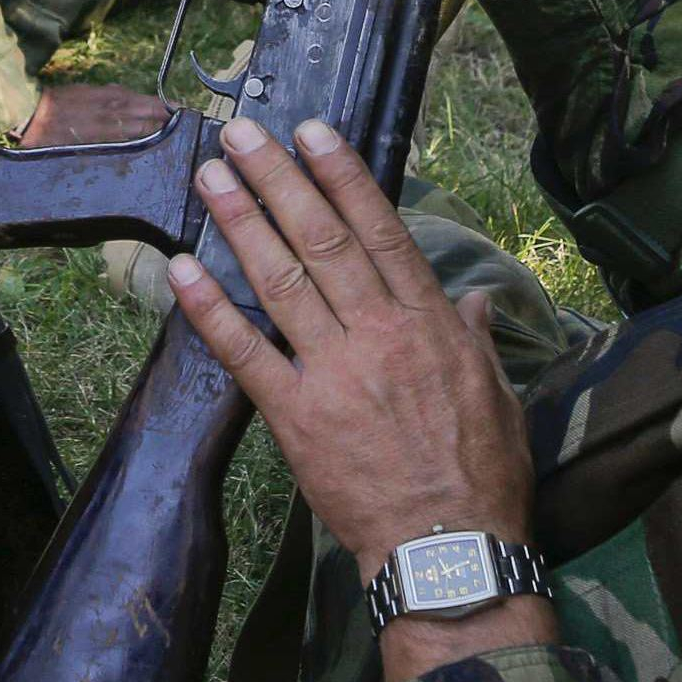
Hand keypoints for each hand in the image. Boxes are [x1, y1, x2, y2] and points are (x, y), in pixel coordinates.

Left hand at [166, 119, 536, 578]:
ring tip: (211, 176)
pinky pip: (245, 354)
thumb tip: (471, 301)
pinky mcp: (297, 418)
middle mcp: (379, 334)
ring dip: (242, 223)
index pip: (381, 230)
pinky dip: (211, 311)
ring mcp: (335, 373)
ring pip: (282, 282)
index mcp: (429, 323)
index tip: (314, 133)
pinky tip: (181, 273)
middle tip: (242, 135)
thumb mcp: (500, 395)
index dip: (344, 177)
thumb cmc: (485, 476)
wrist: (453, 549)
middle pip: (322, 240)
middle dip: (279, 180)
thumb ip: (476, 339)